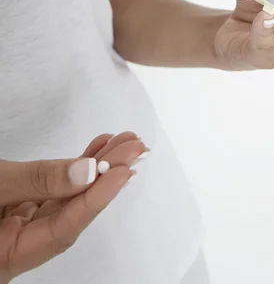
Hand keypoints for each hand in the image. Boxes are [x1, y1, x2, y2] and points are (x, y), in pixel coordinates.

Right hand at [0, 132, 147, 282]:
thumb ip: (37, 180)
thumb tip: (86, 171)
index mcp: (7, 258)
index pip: (64, 229)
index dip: (96, 199)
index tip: (122, 172)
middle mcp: (17, 247)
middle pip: (73, 211)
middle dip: (106, 176)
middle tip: (135, 149)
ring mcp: (18, 226)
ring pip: (67, 196)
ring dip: (98, 166)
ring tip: (125, 143)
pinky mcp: (18, 206)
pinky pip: (54, 187)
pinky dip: (76, 165)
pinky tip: (98, 147)